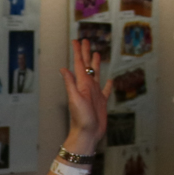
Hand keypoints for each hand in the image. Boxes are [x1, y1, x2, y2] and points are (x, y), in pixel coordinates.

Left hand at [61, 37, 110, 152]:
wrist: (87, 134)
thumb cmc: (80, 118)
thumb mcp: (74, 99)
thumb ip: (70, 83)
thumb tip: (63, 68)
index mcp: (82, 84)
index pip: (80, 64)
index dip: (78, 52)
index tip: (77, 40)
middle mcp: (88, 87)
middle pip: (88, 66)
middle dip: (86, 53)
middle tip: (86, 41)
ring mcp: (95, 94)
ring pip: (96, 74)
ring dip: (96, 64)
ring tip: (97, 54)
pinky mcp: (102, 102)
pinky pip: (106, 91)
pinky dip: (108, 85)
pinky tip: (110, 80)